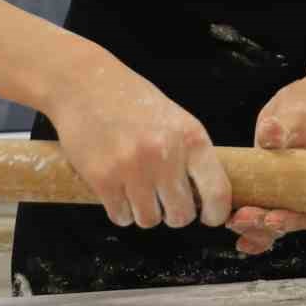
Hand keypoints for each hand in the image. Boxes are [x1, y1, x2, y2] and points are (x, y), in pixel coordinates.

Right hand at [43, 53, 230, 231]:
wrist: (87, 86)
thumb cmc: (134, 102)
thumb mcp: (177, 120)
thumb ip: (192, 154)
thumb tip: (207, 196)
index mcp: (191, 138)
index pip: (218, 191)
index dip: (217, 213)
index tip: (210, 217)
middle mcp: (165, 155)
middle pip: (181, 215)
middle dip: (175, 214)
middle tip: (166, 202)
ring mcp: (133, 168)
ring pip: (150, 220)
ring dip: (145, 213)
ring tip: (139, 191)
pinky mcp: (103, 179)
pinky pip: (121, 216)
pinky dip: (121, 211)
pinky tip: (119, 191)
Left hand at [228, 73, 305, 255]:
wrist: (302, 105)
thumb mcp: (297, 117)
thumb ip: (281, 129)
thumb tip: (269, 130)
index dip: (291, 220)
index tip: (271, 218)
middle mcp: (305, 193)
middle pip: (287, 221)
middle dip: (262, 226)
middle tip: (239, 219)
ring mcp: (286, 193)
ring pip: (272, 222)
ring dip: (253, 229)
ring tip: (232, 224)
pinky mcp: (270, 189)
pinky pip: (261, 211)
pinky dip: (249, 225)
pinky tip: (232, 227)